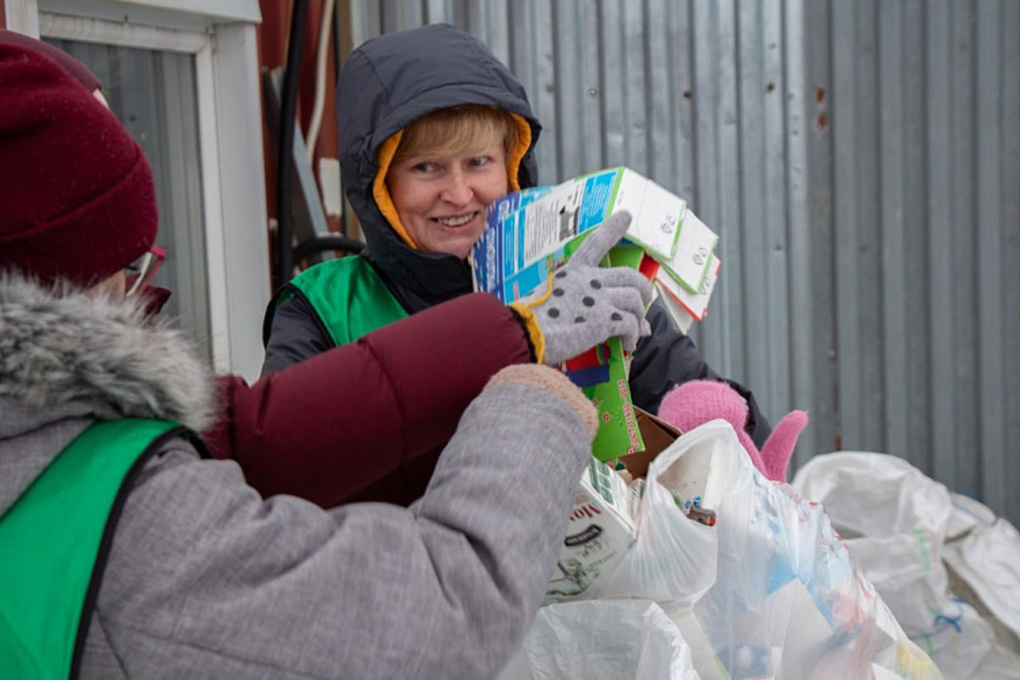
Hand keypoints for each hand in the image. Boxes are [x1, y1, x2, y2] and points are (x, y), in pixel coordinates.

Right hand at [510, 211, 652, 364]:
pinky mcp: (605, 319)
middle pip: (630, 276)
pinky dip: (633, 336)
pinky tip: (628, 345)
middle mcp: (588, 280)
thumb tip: (582, 319)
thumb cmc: (528, 321)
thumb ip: (568, 301)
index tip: (625, 216)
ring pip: (635, 299)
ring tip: (637, 332)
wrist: (523, 333)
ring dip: (640, 317)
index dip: (612, 229)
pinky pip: (631, 324)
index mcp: (572, 272)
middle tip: (644, 301)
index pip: (595, 244)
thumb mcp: (546, 299)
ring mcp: (599, 298)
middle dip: (643, 289)